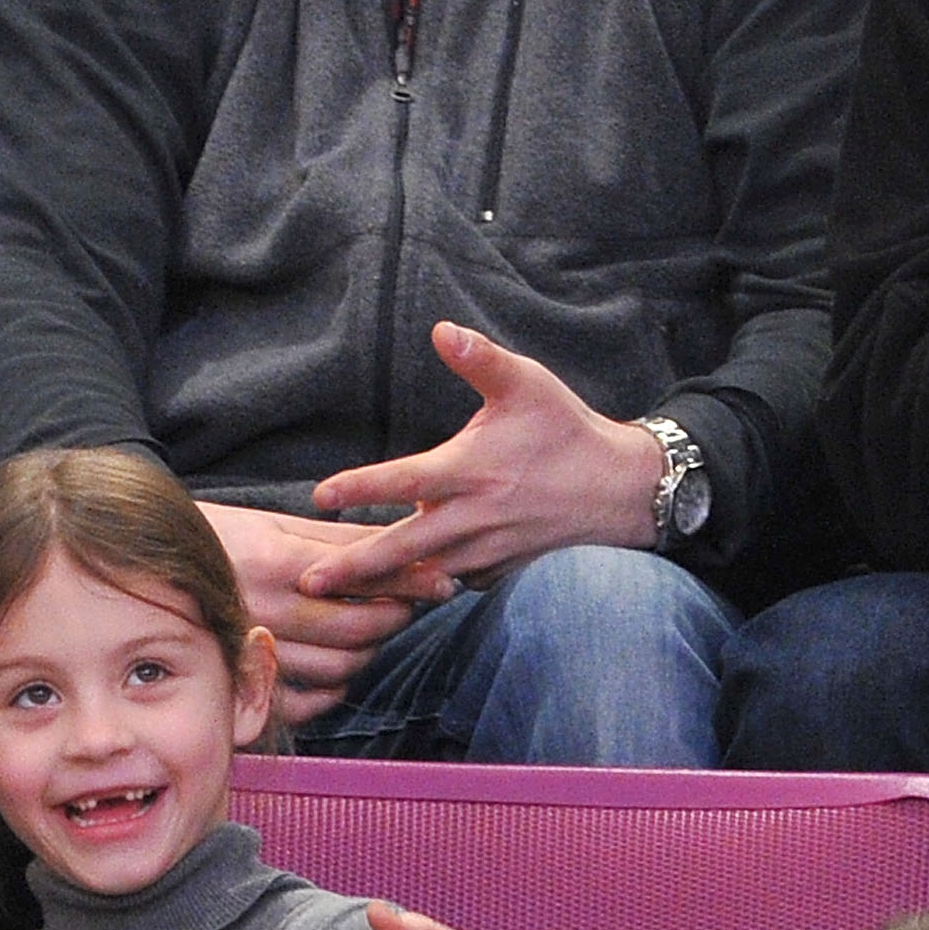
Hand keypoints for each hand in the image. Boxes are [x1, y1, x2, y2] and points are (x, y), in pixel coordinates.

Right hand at [199, 505, 450, 725]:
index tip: (442, 580)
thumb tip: (400, 540)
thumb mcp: (275, 523)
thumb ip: (338, 537)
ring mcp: (251, 650)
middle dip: (396, 618)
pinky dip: (331, 692)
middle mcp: (266, 610)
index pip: (365, 578)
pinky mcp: (239, 680)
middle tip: (407, 606)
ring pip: (338, 668)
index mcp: (276, 563)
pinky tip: (336, 671)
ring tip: (371, 633)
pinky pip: (303, 703)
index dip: (411, 581)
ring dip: (368, 653)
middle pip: (359, 630)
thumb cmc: (216, 536)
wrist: (145, 565)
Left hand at [297, 323, 662, 595]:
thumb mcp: (527, 384)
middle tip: (308, 582)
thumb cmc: (565, 429)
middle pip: (403, 546)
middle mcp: (475, 515)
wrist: (619, 488)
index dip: (362, 487)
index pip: (406, 480)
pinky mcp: (498, 571)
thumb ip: (480, 359)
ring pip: (424, 574)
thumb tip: (440, 329)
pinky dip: (420, 592)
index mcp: (472, 469)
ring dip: (380, 587)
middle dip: (354, 567)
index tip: (320, 496)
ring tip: (333, 600)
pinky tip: (385, 600)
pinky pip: (451, 585)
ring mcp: (487, 550)